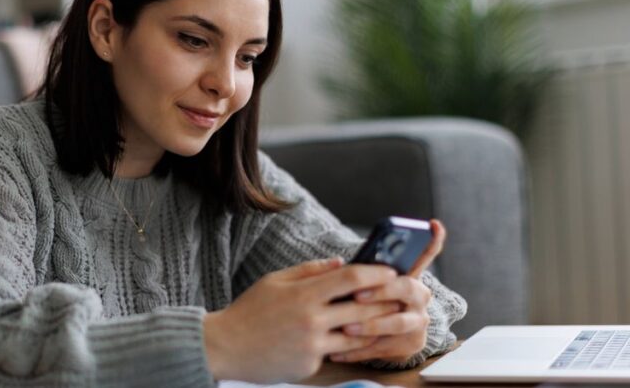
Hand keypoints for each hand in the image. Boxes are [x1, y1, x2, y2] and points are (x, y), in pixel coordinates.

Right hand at [203, 257, 401, 382]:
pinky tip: (359, 339)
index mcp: (303, 294)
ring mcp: (312, 345)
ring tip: (390, 319)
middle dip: (387, 300)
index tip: (391, 270)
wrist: (226, 347)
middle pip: (363, 308)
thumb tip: (341, 263)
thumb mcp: (275, 281)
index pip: (350, 278)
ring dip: (376, 327)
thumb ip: (309, 271)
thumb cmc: (250, 310)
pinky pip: (336, 353)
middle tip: (403, 295)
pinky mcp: (310, 366)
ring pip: (357, 335)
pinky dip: (347, 345)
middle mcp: (312, 319)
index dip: (375, 272)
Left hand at [328, 219, 446, 363]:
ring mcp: (418, 321)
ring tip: (346, 327)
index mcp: (409, 275)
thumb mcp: (363, 284)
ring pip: (398, 323)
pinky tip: (338, 352)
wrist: (377, 337)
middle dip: (382, 291)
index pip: (426, 253)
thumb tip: (339, 264)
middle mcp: (420, 296)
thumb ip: (360, 272)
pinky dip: (359, 350)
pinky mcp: (411, 344)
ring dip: (370, 325)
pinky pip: (385, 347)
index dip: (432, 239)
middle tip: (358, 295)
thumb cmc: (364, 301)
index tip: (433, 224)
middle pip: (407, 288)